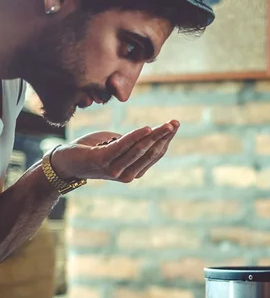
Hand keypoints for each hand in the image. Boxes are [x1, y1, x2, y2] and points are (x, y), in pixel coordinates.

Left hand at [49, 121, 179, 182]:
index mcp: (134, 171)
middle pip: (150, 153)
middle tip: (175, 122)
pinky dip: (136, 137)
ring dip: (154, 136)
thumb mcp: (116, 145)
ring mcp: (115, 170)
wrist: (65, 162)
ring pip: (140, 150)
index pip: (155, 154)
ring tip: (166, 125)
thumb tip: (146, 133)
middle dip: (164, 137)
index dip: (166, 139)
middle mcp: (127, 174)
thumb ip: (131, 142)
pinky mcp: (102, 161)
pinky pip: (123, 147)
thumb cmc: (92, 150)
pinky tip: (146, 128)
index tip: (175, 124)